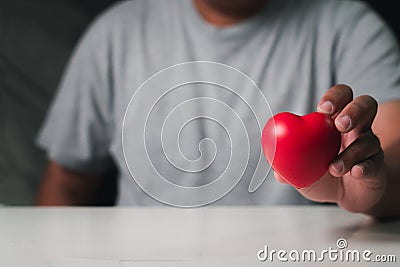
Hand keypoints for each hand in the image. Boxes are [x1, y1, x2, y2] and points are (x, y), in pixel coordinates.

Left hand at [275, 84, 386, 212]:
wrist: (344, 196)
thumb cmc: (323, 173)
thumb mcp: (301, 169)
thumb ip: (288, 166)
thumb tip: (275, 170)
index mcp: (336, 121)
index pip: (342, 97)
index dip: (335, 97)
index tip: (322, 109)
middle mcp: (358, 129)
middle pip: (366, 105)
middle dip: (353, 111)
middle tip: (339, 125)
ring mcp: (370, 147)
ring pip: (369, 139)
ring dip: (351, 152)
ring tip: (333, 168)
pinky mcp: (377, 167)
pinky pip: (374, 164)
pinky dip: (363, 168)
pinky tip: (353, 172)